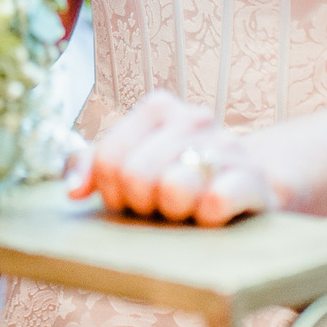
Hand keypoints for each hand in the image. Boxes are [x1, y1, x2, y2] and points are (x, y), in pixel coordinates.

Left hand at [67, 89, 277, 225]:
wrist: (243, 188)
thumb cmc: (174, 178)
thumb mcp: (129, 165)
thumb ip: (91, 166)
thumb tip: (73, 191)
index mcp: (158, 108)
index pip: (108, 158)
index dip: (112, 192)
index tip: (129, 199)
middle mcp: (193, 117)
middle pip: (136, 175)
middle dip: (142, 204)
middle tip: (159, 206)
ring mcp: (227, 144)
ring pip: (173, 187)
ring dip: (174, 213)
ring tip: (185, 209)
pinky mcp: (253, 179)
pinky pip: (215, 202)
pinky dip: (206, 219)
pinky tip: (211, 217)